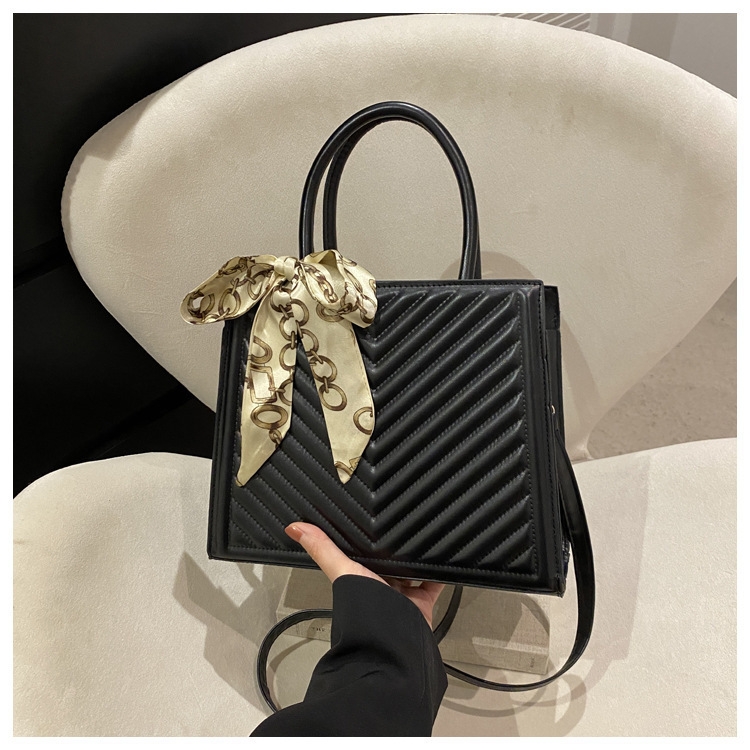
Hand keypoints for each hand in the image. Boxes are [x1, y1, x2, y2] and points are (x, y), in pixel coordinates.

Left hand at [285, 522, 444, 628]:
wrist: (393, 640)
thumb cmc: (364, 611)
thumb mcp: (343, 570)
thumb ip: (323, 549)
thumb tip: (295, 528)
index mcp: (358, 575)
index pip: (360, 550)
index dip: (364, 537)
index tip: (367, 519)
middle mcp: (378, 584)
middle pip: (388, 559)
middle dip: (394, 546)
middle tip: (401, 523)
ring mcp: (400, 594)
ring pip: (410, 568)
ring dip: (415, 557)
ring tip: (421, 535)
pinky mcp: (421, 602)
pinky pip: (433, 582)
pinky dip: (439, 572)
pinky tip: (442, 557)